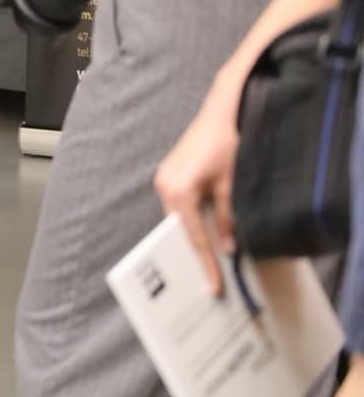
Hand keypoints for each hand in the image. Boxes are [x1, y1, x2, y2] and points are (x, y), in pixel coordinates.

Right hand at [154, 88, 241, 294]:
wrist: (224, 110)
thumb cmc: (228, 145)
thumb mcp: (232, 187)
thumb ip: (227, 219)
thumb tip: (229, 247)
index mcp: (177, 192)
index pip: (193, 237)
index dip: (206, 263)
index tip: (213, 286)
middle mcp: (164, 185)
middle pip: (180, 228)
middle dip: (196, 250)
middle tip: (211, 275)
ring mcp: (165, 178)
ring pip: (178, 217)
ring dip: (194, 232)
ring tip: (211, 254)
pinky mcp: (171, 172)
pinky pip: (178, 204)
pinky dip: (191, 217)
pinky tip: (206, 227)